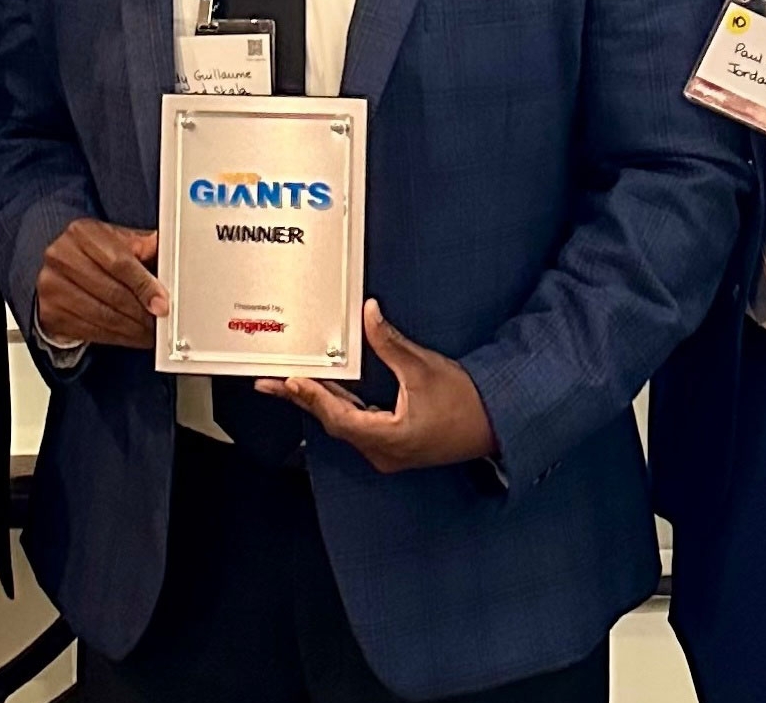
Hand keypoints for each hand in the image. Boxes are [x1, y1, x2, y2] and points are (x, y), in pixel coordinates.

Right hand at [37, 217, 167, 347]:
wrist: (60, 269)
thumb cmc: (94, 253)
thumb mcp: (118, 240)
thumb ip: (143, 245)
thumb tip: (168, 252)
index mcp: (82, 233)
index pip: (120, 263)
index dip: (144, 286)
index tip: (161, 303)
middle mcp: (61, 257)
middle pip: (112, 293)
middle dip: (142, 313)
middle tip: (159, 322)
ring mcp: (52, 286)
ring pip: (103, 316)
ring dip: (132, 329)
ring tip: (149, 331)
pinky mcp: (50, 312)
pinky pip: (91, 331)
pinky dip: (116, 337)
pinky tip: (130, 336)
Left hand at [256, 299, 497, 471]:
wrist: (496, 424)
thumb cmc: (465, 402)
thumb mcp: (424, 367)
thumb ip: (390, 343)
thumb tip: (368, 314)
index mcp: (388, 439)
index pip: (338, 417)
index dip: (311, 397)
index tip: (290, 380)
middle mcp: (382, 452)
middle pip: (333, 422)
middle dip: (302, 400)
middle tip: (269, 384)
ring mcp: (387, 451)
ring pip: (343, 425)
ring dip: (318, 403)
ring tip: (288, 385)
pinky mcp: (393, 445)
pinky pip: (357, 425)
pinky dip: (339, 407)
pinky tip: (325, 393)